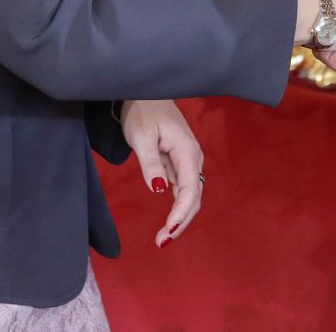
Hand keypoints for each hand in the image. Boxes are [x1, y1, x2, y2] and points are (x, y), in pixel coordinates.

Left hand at [120, 99, 203, 246]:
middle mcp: (193, 158)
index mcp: (187, 152)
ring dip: (180, 217)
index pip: (189, 190)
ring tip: (163, 237)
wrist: (145, 93)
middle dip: (181, 221)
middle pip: (194, 197)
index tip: (167, 232)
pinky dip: (177, 206)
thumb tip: (160, 189)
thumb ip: (151, 164)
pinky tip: (168, 220)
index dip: (180, 214)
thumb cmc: (143, 112)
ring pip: (190, 195)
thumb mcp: (142, 137)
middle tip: (162, 242)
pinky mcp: (179, 162)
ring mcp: (187, 160)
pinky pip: (183, 189)